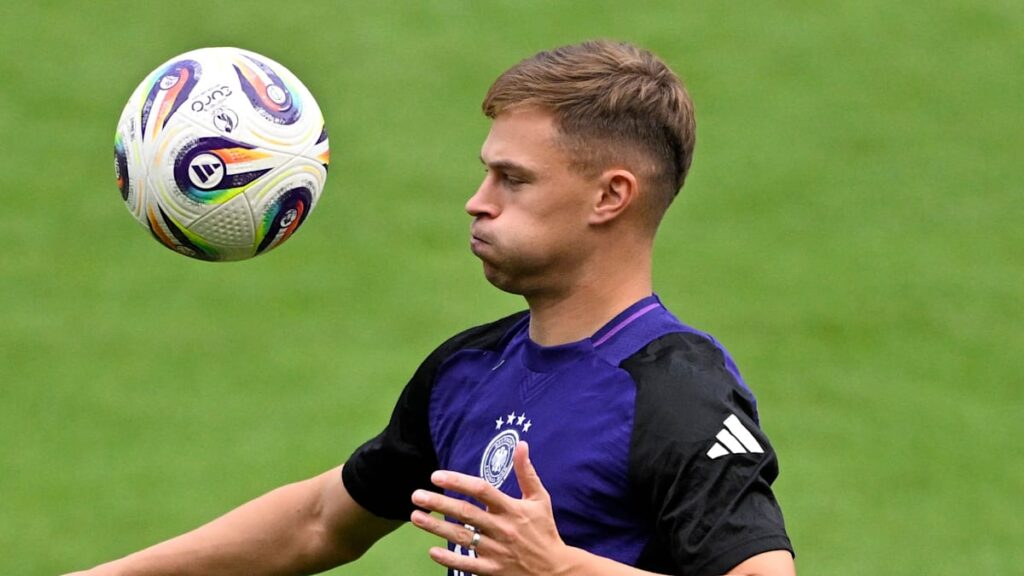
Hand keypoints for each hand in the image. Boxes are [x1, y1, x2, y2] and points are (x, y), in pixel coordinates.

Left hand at [410, 441, 573, 575]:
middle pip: (466, 514)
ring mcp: (496, 551)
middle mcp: (502, 528)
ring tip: (415, 517)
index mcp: (512, 509)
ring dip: (437, 527)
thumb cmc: (545, 530)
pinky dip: (450, 559)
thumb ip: (527, 472)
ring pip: (462, 538)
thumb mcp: (540, 498)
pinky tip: (432, 551)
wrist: (556, 570)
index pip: (481, 491)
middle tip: (417, 495)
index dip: (458, 481)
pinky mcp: (493, 570)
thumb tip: (521, 445)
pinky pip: (468, 565)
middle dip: (439, 503)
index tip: (437, 475)